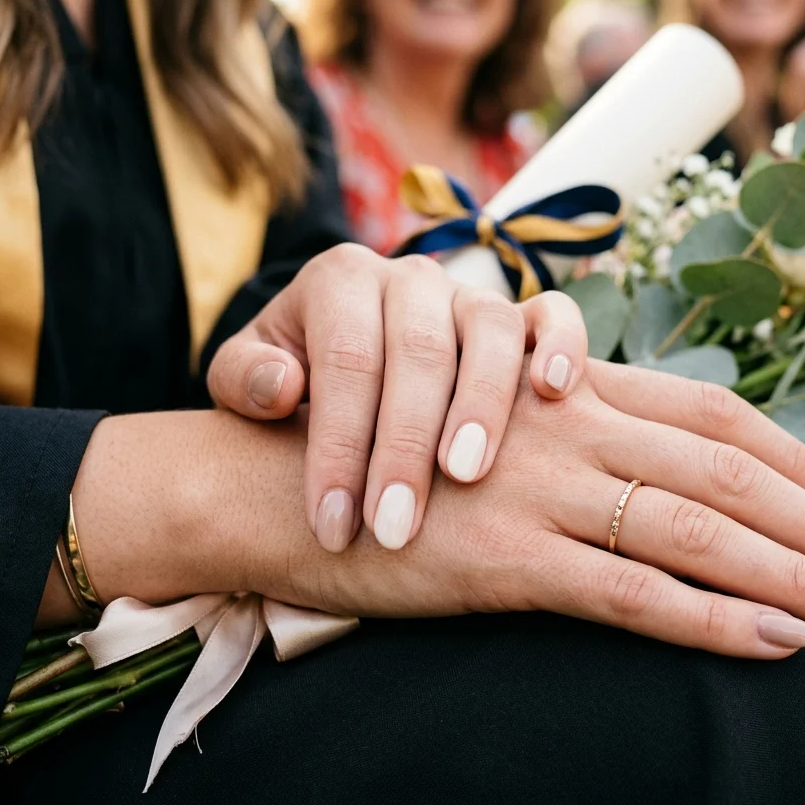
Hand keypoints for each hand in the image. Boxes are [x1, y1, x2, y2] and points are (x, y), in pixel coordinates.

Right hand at [195, 363, 804, 656]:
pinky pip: (633, 593)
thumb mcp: (487, 424)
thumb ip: (570, 436)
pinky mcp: (506, 560)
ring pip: (700, 530)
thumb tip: (647, 473)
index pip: (715, 415)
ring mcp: (542, 491)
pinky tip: (780, 640)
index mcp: (572, 391)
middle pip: (730, 474)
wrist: (273, 474)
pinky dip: (714, 618)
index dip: (797, 458)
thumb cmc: (384, 450)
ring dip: (798, 574)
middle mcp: (571, 427)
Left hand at [205, 244, 587, 552]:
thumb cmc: (295, 382)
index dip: (337, 446)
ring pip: (490, 330)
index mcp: (339, 280)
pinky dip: (560, 346)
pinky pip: (554, 315)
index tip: (333, 525)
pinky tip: (554, 393)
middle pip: (418, 351)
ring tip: (466, 474)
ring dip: (482, 404)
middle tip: (394, 526)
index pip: (344, 360)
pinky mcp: (522, 316)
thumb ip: (244, 378)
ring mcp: (470, 295)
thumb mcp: (246, 378)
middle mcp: (410, 278)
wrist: (341, 358)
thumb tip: (282, 389)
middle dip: (404, 446)